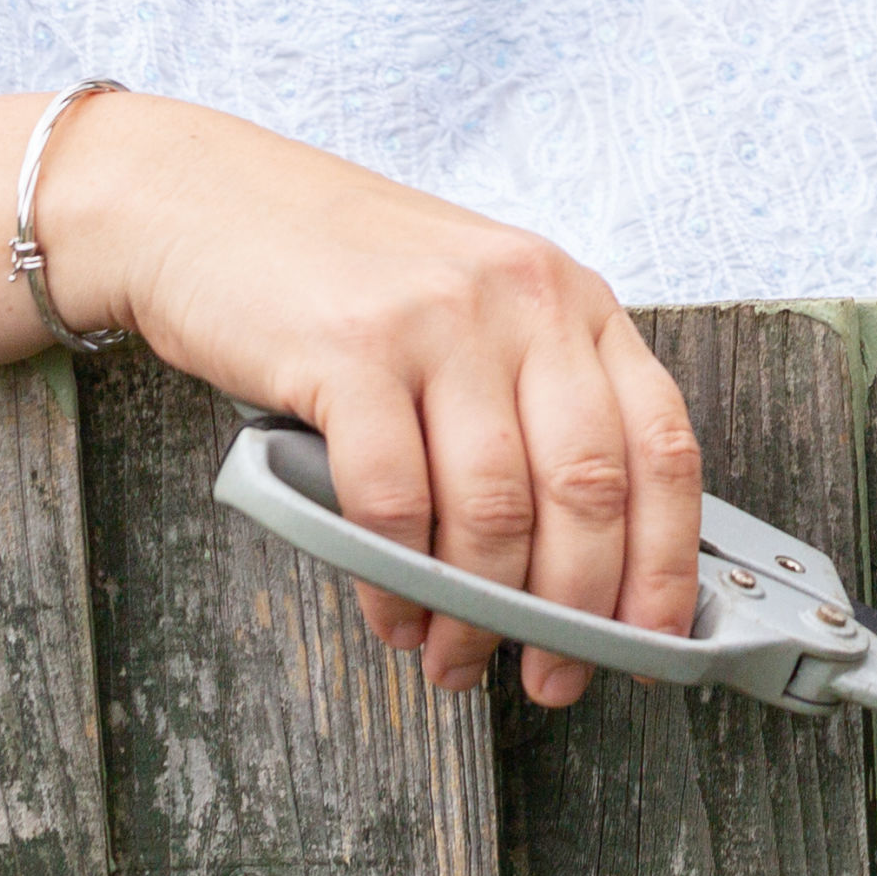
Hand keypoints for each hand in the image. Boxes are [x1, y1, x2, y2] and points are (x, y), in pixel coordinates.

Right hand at [54, 98, 700, 707]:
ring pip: (493, 510)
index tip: (654, 640)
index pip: (662, 444)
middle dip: (577, 611)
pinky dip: (396, 580)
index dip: (667, 559)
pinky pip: (393, 502)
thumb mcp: (476, 312)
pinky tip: (392, 610)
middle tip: (551, 674)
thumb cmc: (345, 275)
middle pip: (588, 489)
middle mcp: (524, 302)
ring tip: (453, 655)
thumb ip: (533, 407)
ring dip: (478, 613)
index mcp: (573, 299)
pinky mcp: (351, 351)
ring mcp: (439, 321)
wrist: (209, 200)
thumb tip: (585, 566)